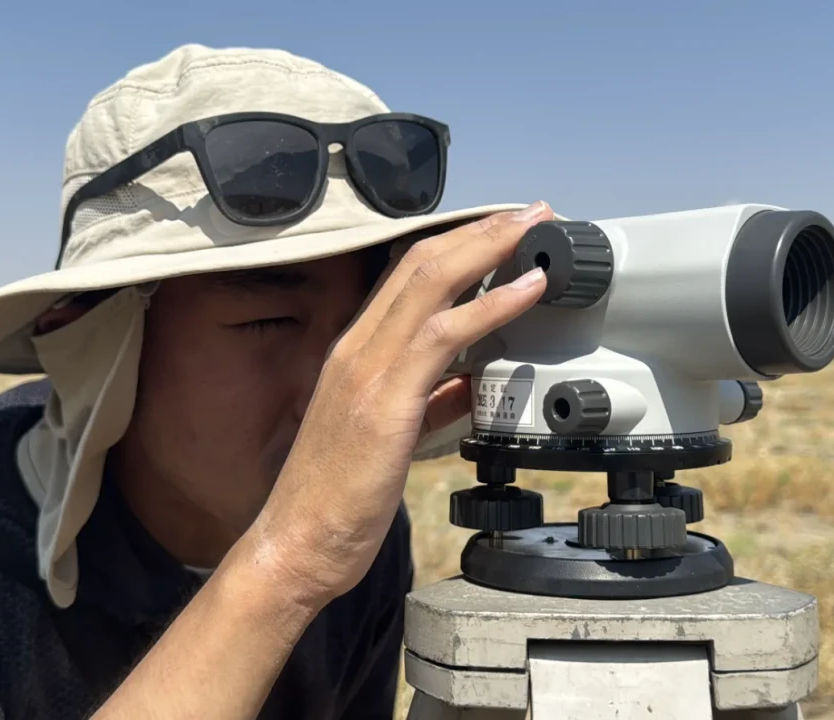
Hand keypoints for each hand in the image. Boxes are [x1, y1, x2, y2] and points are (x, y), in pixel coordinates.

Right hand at [248, 200, 554, 606]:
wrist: (297, 544)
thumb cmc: (338, 498)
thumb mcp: (390, 438)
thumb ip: (430, 401)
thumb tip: (470, 383)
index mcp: (355, 354)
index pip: (407, 276)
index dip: (458, 245)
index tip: (502, 230)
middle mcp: (356, 349)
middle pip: (420, 262)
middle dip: (481, 230)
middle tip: (531, 210)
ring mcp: (366, 370)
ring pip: (430, 282)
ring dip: (490, 248)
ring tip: (535, 228)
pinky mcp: (384, 400)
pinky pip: (442, 334)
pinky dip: (491, 304)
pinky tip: (527, 291)